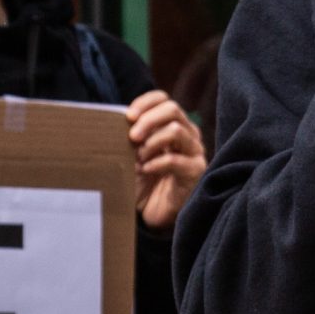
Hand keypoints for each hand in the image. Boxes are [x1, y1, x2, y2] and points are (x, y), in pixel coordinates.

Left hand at [128, 90, 206, 229]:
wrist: (151, 214)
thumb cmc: (142, 182)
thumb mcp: (131, 154)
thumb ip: (131, 135)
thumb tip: (119, 119)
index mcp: (172, 125)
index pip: (163, 99)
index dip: (145, 103)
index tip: (127, 117)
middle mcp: (187, 135)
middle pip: (172, 109)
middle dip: (148, 120)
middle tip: (132, 137)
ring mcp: (194, 153)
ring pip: (176, 130)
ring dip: (152, 143)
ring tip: (139, 159)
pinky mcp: (196, 171)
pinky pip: (175, 160)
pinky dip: (155, 163)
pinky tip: (145, 171)